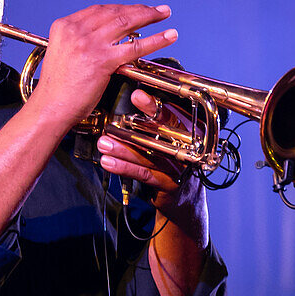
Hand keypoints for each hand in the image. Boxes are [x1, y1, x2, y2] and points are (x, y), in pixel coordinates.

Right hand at [29, 3, 177, 132]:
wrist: (50, 107)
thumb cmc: (57, 88)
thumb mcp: (62, 53)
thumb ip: (78, 42)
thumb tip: (102, 38)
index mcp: (64, 26)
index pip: (98, 10)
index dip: (121, 8)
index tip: (134, 10)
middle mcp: (75, 31)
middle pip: (114, 12)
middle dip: (139, 9)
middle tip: (156, 10)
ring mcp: (89, 44)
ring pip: (126, 23)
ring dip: (149, 16)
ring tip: (164, 15)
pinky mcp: (102, 60)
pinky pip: (135, 46)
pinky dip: (155, 39)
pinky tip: (168, 36)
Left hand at [96, 89, 207, 238]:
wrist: (185, 199)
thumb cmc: (171, 160)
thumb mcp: (170, 138)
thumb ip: (156, 121)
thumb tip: (130, 97)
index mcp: (192, 129)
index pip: (173, 114)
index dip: (154, 106)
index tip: (136, 96)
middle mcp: (191, 146)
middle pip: (161, 134)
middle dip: (135, 128)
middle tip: (112, 123)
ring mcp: (182, 166)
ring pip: (149, 154)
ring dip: (123, 149)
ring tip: (103, 144)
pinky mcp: (171, 184)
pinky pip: (145, 173)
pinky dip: (124, 167)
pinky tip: (108, 162)